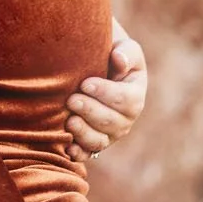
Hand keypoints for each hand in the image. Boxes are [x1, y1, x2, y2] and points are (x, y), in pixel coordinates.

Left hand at [64, 17, 147, 162]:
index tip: (85, 83)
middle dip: (91, 112)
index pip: (127, 100)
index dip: (106, 94)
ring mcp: (109, 134)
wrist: (91, 66)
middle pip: (113, 123)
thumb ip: (125, 52)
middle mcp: (125, 119)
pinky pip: (87, 154)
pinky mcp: (92, 143)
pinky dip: (77, 153)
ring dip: (84, 133)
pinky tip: (67, 147)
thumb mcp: (121, 46)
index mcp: (135, 94)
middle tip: (72, 99)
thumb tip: (118, 60)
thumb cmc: (108, 53)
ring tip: (68, 120)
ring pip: (100, 141)